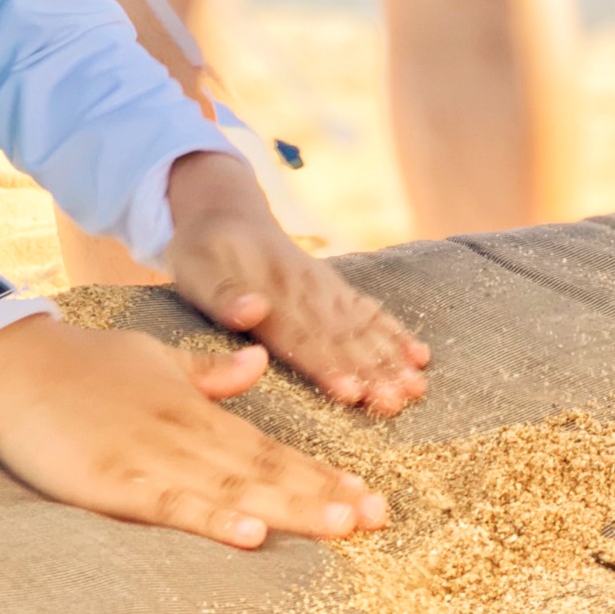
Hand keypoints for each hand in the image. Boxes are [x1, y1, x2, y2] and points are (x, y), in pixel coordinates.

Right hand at [0, 314, 389, 548]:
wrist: (13, 361)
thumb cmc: (80, 364)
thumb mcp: (152, 358)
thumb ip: (206, 371)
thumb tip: (258, 363)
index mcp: (194, 409)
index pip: (270, 448)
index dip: (320, 475)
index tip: (369, 498)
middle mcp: (185, 432)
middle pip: (265, 470)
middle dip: (324, 496)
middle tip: (379, 519)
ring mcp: (151, 455)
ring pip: (233, 487)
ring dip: (290, 508)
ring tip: (343, 525)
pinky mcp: (113, 480)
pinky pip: (172, 503)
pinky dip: (214, 518)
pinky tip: (251, 534)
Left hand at [164, 151, 429, 415]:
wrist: (225, 210)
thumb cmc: (202, 251)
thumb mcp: (195, 270)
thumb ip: (222, 296)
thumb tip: (253, 310)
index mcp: (269, 294)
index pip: (301, 337)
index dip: (326, 366)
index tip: (350, 393)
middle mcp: (304, 292)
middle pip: (340, 338)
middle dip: (370, 371)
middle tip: (396, 402)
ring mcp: (323, 289)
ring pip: (361, 327)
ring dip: (389, 357)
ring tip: (416, 388)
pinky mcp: (332, 288)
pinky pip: (369, 310)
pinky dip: (394, 332)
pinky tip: (419, 354)